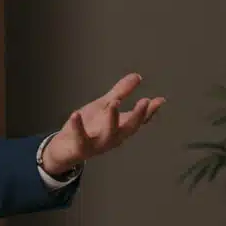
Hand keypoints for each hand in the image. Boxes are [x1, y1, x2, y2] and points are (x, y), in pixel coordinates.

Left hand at [41, 73, 164, 174]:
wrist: (66, 149)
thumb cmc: (89, 127)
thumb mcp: (105, 106)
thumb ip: (121, 92)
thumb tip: (137, 76)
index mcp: (121, 127)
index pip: (139, 120)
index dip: (150, 111)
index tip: (159, 100)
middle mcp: (113, 137)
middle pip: (129, 127)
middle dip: (138, 115)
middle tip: (145, 101)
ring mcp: (98, 143)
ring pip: (109, 133)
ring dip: (113, 118)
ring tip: (114, 103)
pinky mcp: (81, 147)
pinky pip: (80, 138)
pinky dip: (78, 127)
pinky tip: (75, 114)